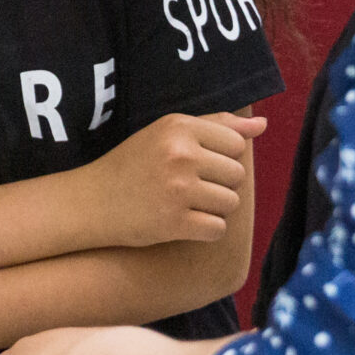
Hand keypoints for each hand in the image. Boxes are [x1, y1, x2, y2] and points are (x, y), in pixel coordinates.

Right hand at [88, 112, 265, 246]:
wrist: (92, 202)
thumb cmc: (134, 165)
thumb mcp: (168, 133)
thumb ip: (217, 125)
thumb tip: (261, 124)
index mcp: (179, 127)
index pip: (235, 143)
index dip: (221, 157)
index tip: (197, 165)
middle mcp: (180, 154)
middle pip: (237, 174)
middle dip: (220, 184)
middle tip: (190, 188)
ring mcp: (178, 189)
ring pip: (231, 203)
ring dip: (215, 208)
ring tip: (187, 205)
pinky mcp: (175, 222)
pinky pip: (218, 228)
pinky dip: (205, 230)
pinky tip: (184, 223)